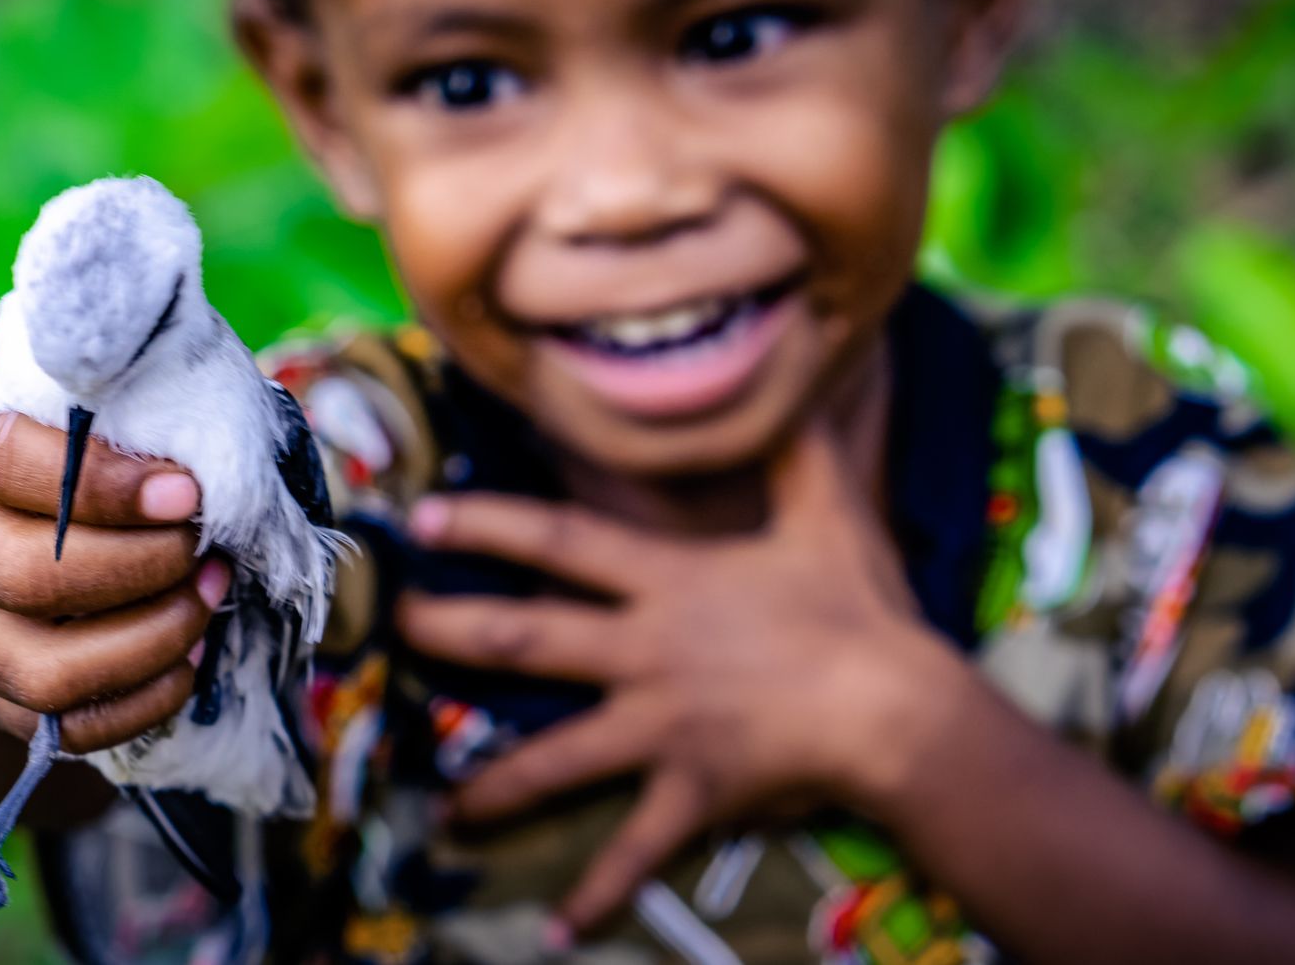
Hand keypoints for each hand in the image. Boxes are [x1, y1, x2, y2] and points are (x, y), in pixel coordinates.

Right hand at [0, 332, 225, 753]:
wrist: (15, 491)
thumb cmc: (85, 413)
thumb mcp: (97, 373)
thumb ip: (131, 390)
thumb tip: (200, 458)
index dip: (100, 484)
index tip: (187, 495)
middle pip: (19, 571)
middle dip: (139, 570)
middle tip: (206, 551)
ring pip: (35, 665)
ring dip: (145, 643)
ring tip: (206, 602)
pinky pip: (48, 721)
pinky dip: (133, 701)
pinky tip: (184, 661)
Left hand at [398, 417, 964, 934]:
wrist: (900, 709)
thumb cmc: (862, 610)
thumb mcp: (829, 514)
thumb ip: (798, 451)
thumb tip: (792, 385)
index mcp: (667, 582)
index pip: (558, 542)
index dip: (487, 525)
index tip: (424, 517)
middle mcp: (645, 651)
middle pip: (525, 638)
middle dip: (450, 633)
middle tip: (394, 630)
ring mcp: (661, 726)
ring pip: (557, 755)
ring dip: (496, 785)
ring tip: (444, 808)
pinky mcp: (690, 790)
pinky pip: (636, 848)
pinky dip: (599, 892)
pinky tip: (558, 929)